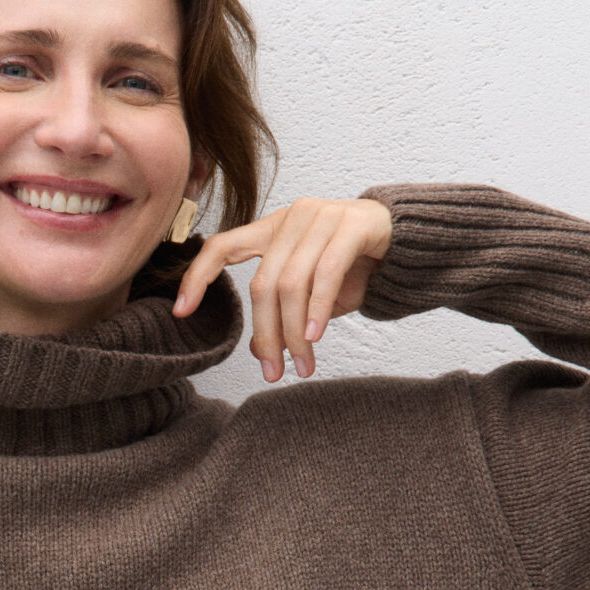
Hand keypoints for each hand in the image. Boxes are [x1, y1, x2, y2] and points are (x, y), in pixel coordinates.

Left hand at [171, 196, 393, 381]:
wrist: (407, 241)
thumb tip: (259, 351)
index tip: (181, 312)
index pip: (221, 247)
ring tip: (302, 364)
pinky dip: (316, 310)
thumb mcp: (313, 296)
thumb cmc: (356, 267)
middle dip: (266, 333)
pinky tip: (315, 337)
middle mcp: (291, 218)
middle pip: (262, 284)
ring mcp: (320, 217)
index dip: (196, 277)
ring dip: (295, 332)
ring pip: (291, 284)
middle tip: (273, 371)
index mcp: (272, 229)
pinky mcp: (350, 225)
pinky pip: (324, 273)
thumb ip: (285, 315)